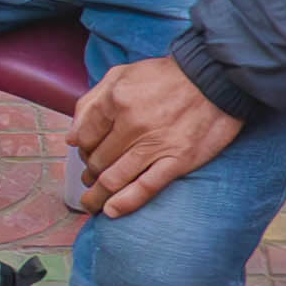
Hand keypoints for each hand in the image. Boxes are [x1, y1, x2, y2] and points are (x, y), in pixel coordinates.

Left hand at [70, 54, 242, 217]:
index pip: (83, 136)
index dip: (80, 149)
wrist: (215, 78)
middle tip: (89, 178)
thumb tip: (71, 137)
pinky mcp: (178, 161)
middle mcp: (132, 124)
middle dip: (89, 172)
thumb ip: (91, 102)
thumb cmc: (166, 77)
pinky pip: (145, 188)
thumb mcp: (121, 75)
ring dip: (97, 196)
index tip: (84, 154)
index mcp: (116, 100)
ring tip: (91, 203)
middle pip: (97, 160)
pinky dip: (124, 203)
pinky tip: (111, 211)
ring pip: (113, 180)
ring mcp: (155, 145)